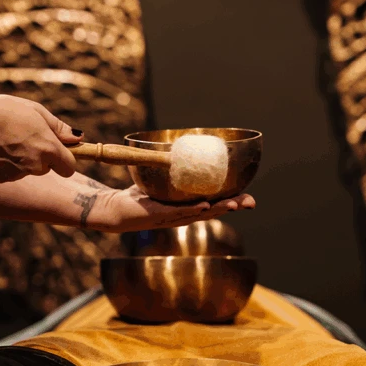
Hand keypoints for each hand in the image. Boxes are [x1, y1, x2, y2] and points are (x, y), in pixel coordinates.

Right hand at [0, 94, 80, 181]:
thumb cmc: (3, 111)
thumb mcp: (36, 112)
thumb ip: (59, 128)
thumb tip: (78, 138)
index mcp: (48, 149)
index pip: (69, 168)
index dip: (65, 160)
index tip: (59, 152)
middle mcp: (36, 165)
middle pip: (47, 168)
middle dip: (41, 156)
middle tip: (23, 137)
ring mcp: (18, 174)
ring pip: (28, 170)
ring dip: (23, 160)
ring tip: (5, 140)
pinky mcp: (1, 178)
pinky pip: (11, 173)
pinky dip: (6, 164)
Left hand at [84, 185, 255, 232]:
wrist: (113, 208)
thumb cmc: (136, 195)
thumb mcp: (160, 181)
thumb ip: (173, 168)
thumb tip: (181, 146)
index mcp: (188, 208)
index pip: (216, 205)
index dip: (234, 202)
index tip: (250, 197)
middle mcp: (184, 216)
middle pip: (215, 211)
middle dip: (234, 207)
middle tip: (251, 203)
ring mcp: (173, 218)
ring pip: (202, 214)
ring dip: (219, 209)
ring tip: (234, 204)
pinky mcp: (159, 216)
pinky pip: (180, 212)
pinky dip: (194, 209)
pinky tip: (206, 205)